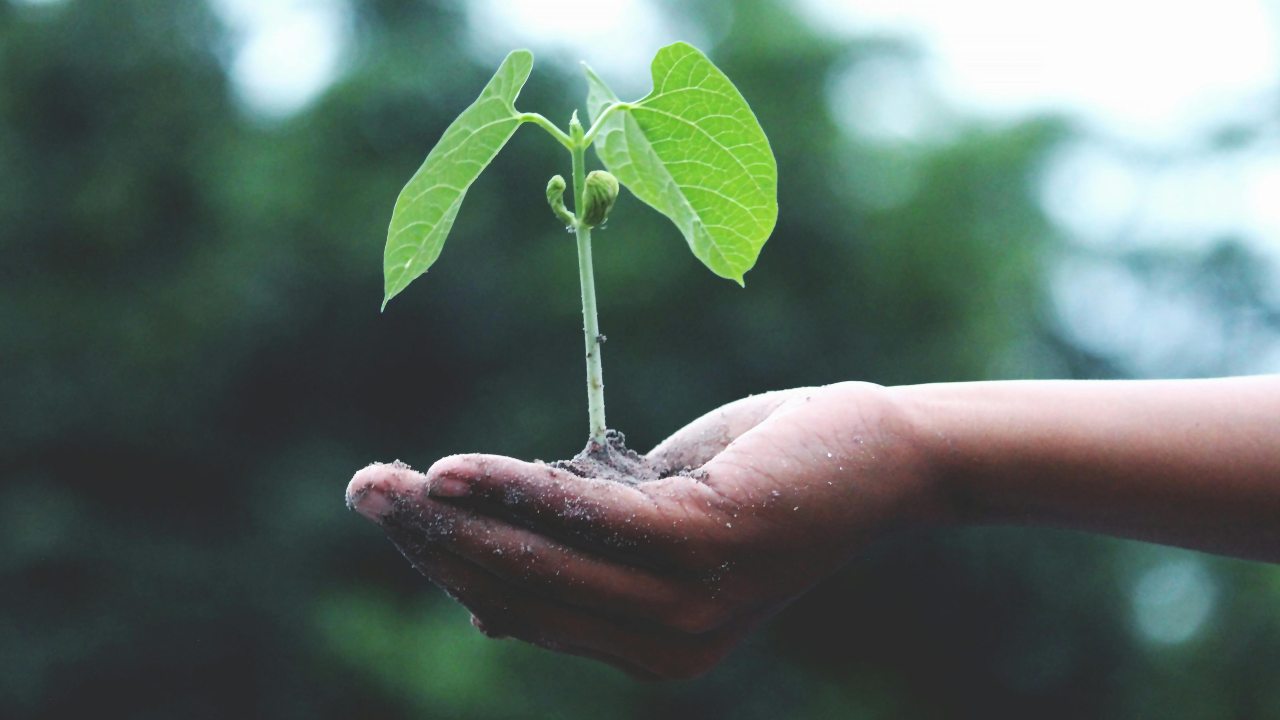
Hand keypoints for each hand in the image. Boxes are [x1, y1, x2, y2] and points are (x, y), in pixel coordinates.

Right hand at [346, 382, 942, 678]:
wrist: (881, 455)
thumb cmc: (763, 477)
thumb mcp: (658, 521)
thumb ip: (582, 554)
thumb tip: (481, 603)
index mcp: (649, 647)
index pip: (523, 611)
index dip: (449, 565)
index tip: (395, 513)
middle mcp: (665, 646)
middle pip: (518, 592)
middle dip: (430, 542)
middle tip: (361, 489)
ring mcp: (688, 604)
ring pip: (540, 562)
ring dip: (452, 519)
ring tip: (385, 482)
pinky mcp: (706, 545)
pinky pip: (587, 519)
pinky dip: (515, 491)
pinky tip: (454, 470)